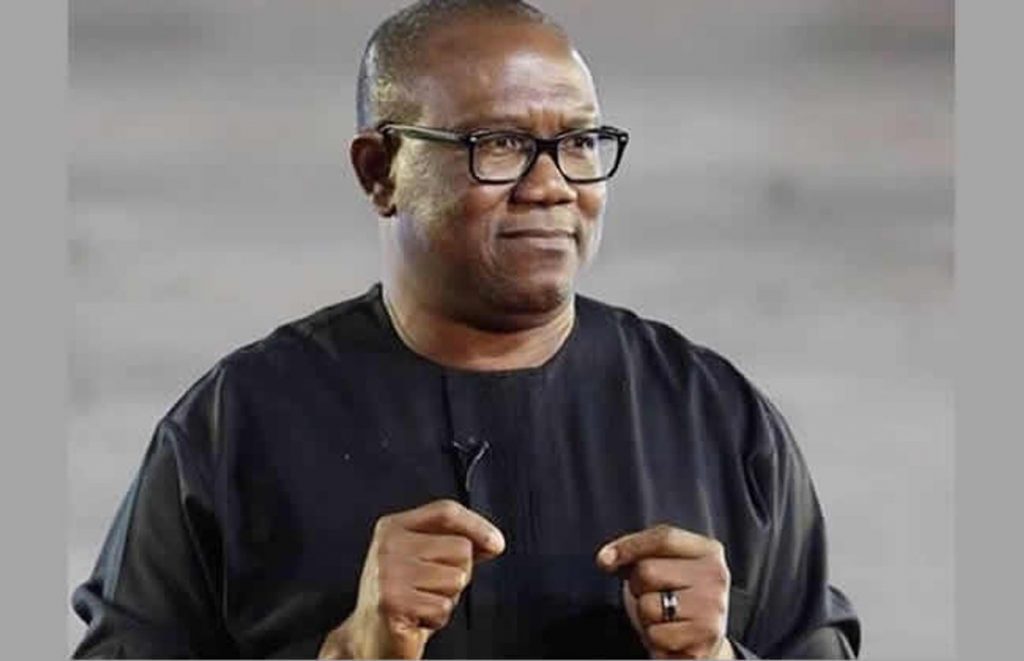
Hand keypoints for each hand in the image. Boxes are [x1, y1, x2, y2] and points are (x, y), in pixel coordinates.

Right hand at [318, 499, 504, 658]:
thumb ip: (455, 544)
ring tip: (422, 602)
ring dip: (447, 598)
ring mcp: (388, 572)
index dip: (477, 525)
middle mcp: (388, 545)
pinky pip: (443, 607)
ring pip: (456, 578)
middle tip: (431, 588)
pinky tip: (416, 618)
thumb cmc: (402, 598)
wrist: (369, 638)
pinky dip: (437, 618)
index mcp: (394, 526)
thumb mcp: (426, 561)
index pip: (445, 511)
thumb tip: (492, 541)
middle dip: (459, 574)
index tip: (496, 543)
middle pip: (460, 547)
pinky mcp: (393, 601)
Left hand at [596, 525, 733, 659]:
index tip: (604, 559)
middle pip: (648, 571)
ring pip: (648, 605)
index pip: (664, 537)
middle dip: (638, 587)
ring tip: (664, 617)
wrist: (703, 641)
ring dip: (646, 616)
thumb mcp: (663, 566)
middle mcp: (716, 576)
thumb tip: (606, 559)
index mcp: (708, 551)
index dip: (629, 546)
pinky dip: (655, 639)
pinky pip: (655, 634)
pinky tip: (671, 635)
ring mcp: (712, 607)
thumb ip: (638, 553)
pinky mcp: (704, 637)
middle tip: (655, 596)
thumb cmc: (676, 598)